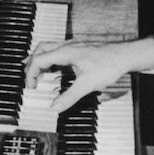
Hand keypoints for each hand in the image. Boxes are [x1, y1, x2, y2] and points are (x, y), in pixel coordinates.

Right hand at [24, 38, 153, 112]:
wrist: (124, 56)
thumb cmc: (108, 65)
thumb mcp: (87, 85)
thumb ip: (69, 97)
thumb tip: (55, 107)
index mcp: (65, 52)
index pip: (38, 60)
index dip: (31, 74)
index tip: (31, 87)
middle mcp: (67, 47)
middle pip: (40, 50)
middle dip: (31, 64)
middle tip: (29, 80)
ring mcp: (72, 47)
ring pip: (48, 48)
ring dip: (40, 60)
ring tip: (35, 72)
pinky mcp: (78, 50)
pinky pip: (57, 51)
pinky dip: (50, 60)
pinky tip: (53, 68)